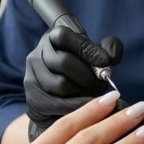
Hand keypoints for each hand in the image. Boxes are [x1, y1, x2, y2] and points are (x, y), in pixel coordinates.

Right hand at [24, 25, 122, 140]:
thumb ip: (108, 49)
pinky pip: (58, 104)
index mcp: (51, 38)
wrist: (62, 101)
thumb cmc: (82, 72)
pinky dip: (77, 106)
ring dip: (83, 91)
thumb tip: (111, 57)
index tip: (105, 61)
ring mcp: (31, 77)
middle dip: (87, 75)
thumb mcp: (95, 56)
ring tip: (96, 94)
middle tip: (102, 83)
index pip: (64, 37)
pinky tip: (89, 107)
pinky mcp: (33, 99)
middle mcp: (36, 55)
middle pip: (63, 62)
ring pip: (61, 84)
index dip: (86, 49)